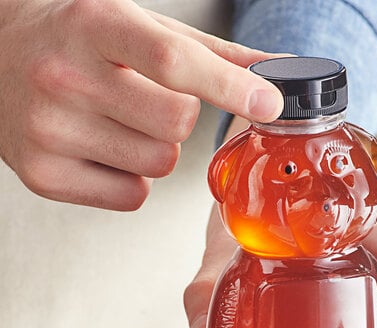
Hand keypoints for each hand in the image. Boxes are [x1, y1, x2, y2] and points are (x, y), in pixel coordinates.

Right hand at [0, 0, 282, 209]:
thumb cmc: (77, 40)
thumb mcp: (140, 28)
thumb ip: (211, 55)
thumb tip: (275, 75)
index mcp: (94, 26)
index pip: (172, 62)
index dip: (229, 87)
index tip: (270, 103)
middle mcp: (64, 77)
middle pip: (176, 126)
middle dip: (180, 118)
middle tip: (149, 99)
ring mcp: (49, 131)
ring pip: (158, 164)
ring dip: (156, 149)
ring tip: (120, 121)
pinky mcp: (45, 176)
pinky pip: (132, 196)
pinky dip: (132, 178)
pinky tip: (104, 149)